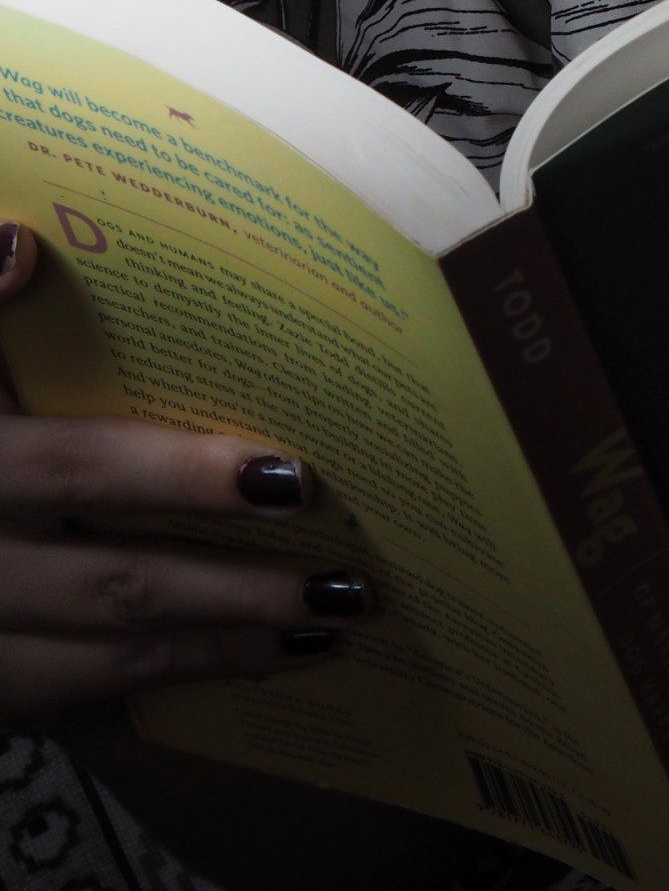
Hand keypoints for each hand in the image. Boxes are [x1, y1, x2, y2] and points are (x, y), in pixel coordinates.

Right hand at [0, 219, 376, 728]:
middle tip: (351, 584)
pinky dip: (169, 690)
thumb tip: (21, 245)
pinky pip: (81, 709)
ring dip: (223, 650)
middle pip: (118, 585)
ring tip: (329, 627)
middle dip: (240, 590)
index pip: (83, 469)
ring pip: (109, 664)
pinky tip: (251, 668)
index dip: (183, 478)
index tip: (292, 478)